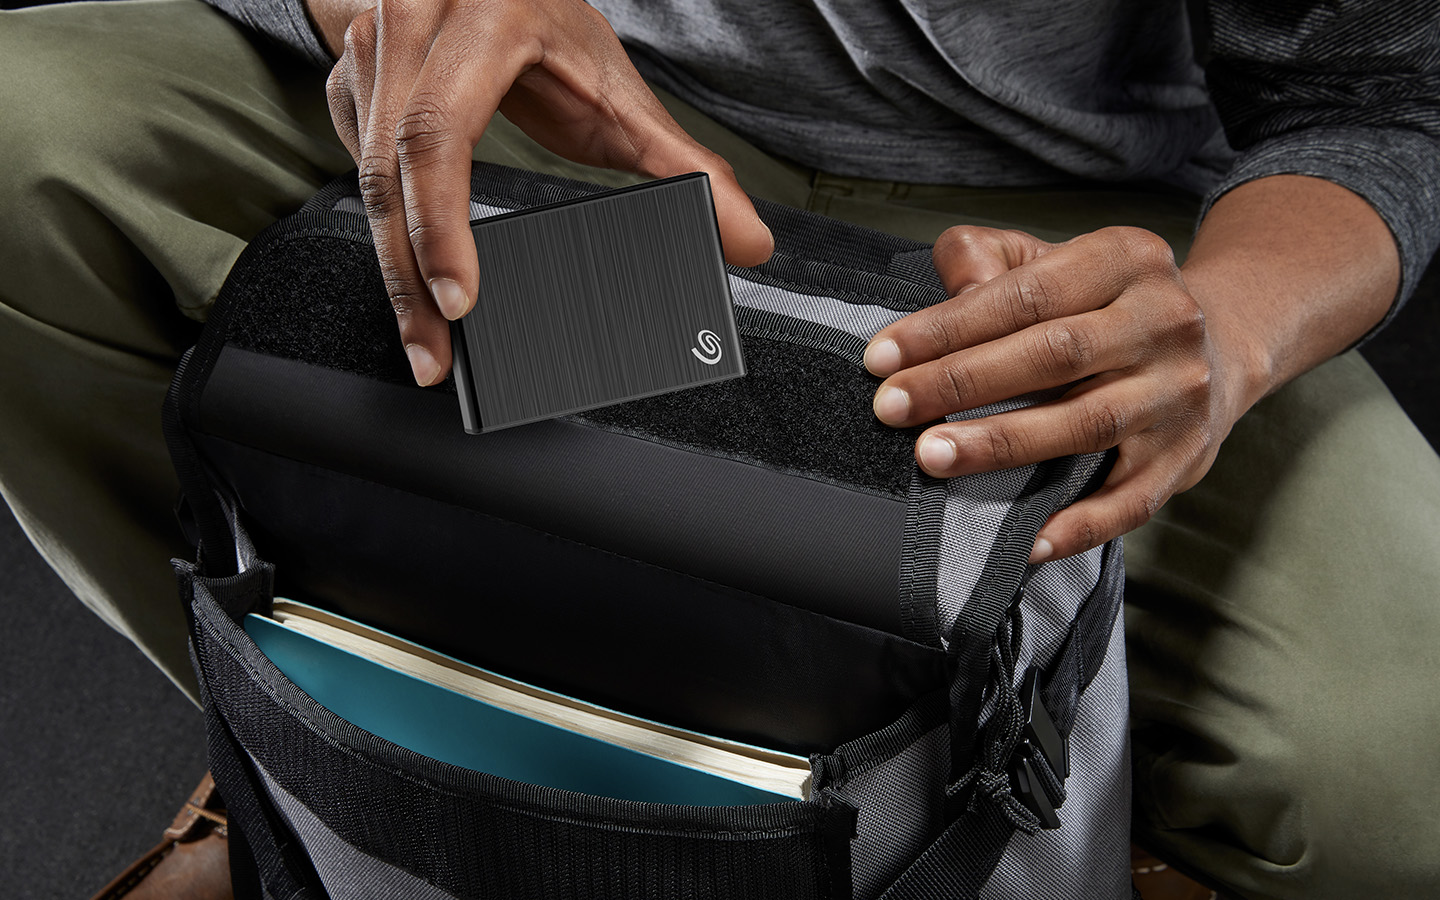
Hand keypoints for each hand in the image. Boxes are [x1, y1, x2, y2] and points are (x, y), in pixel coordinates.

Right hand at [319, 0, 773, 385]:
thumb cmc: (548, 23)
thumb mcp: (620, 89)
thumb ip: (686, 167)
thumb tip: (749, 239)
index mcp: (483, 20)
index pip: (442, 134)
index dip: (442, 226)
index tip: (462, 300)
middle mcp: (413, 24)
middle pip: (392, 171)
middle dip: (409, 278)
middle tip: (434, 354)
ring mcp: (371, 50)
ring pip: (365, 175)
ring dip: (390, 267)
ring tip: (423, 338)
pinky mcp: (348, 80)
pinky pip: (355, 164)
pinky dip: (383, 231)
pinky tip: (407, 279)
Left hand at [864, 225, 1262, 561]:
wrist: (1220, 344)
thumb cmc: (1103, 305)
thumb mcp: (1055, 259)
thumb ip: (991, 260)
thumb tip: (950, 289)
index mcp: (1126, 258)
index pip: (1025, 294)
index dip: (948, 327)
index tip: (882, 358)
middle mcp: (1164, 321)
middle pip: (1053, 353)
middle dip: (962, 382)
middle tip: (892, 407)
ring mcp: (1180, 392)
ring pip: (1086, 422)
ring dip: (1003, 443)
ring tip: (933, 456)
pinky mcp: (1186, 457)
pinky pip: (1132, 500)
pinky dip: (1081, 524)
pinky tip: (1029, 541)